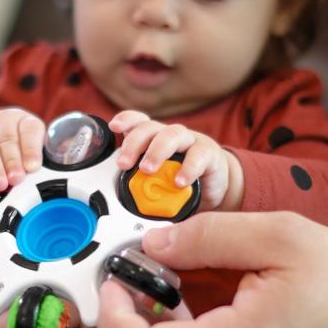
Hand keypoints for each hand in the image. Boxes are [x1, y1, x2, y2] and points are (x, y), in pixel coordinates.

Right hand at [0, 108, 44, 191]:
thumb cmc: (19, 148)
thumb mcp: (31, 150)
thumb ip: (34, 162)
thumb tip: (35, 176)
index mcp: (24, 121)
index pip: (30, 131)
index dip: (31, 149)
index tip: (32, 167)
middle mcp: (3, 121)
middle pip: (8, 140)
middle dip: (12, 162)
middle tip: (16, 178)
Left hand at [109, 110, 243, 210]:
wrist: (213, 186)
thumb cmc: (179, 179)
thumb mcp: (155, 181)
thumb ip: (139, 185)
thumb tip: (119, 207)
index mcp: (153, 138)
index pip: (138, 121)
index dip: (126, 120)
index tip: (114, 127)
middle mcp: (170, 135)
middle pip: (150, 128)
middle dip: (134, 143)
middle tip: (123, 164)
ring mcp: (190, 141)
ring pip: (172, 135)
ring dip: (157, 151)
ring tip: (147, 170)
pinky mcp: (209, 154)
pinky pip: (198, 155)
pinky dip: (188, 168)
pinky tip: (180, 182)